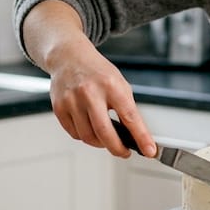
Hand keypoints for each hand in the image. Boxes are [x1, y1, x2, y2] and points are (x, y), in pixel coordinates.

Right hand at [46, 44, 155, 158]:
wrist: (69, 57)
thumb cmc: (96, 72)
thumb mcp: (119, 84)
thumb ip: (126, 108)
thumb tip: (134, 136)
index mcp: (111, 85)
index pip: (130, 117)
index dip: (141, 137)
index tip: (149, 150)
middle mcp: (90, 92)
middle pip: (105, 132)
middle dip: (117, 148)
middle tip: (124, 152)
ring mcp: (72, 100)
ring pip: (88, 137)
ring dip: (100, 143)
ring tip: (106, 137)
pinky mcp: (59, 108)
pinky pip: (75, 134)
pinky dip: (85, 136)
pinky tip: (90, 128)